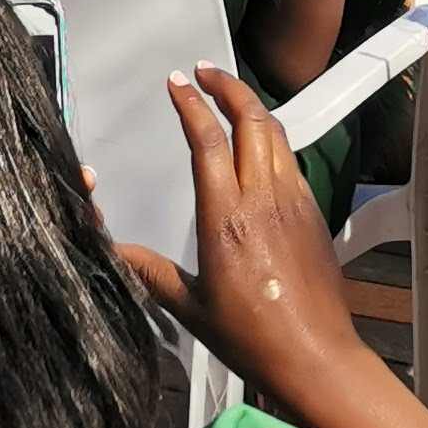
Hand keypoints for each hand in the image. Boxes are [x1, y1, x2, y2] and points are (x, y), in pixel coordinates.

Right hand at [114, 64, 370, 427]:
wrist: (315, 356)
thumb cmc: (253, 338)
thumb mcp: (190, 308)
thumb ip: (150, 272)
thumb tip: (112, 251)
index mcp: (226, 218)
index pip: (207, 141)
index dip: (191, 104)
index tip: (176, 83)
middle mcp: (263, 199)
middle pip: (251, 119)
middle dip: (227, 86)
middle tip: (204, 72)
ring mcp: (293, 202)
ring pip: (276, 133)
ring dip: (251, 106)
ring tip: (229, 96)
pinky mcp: (313, 212)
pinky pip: (291, 158)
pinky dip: (271, 136)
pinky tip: (259, 143)